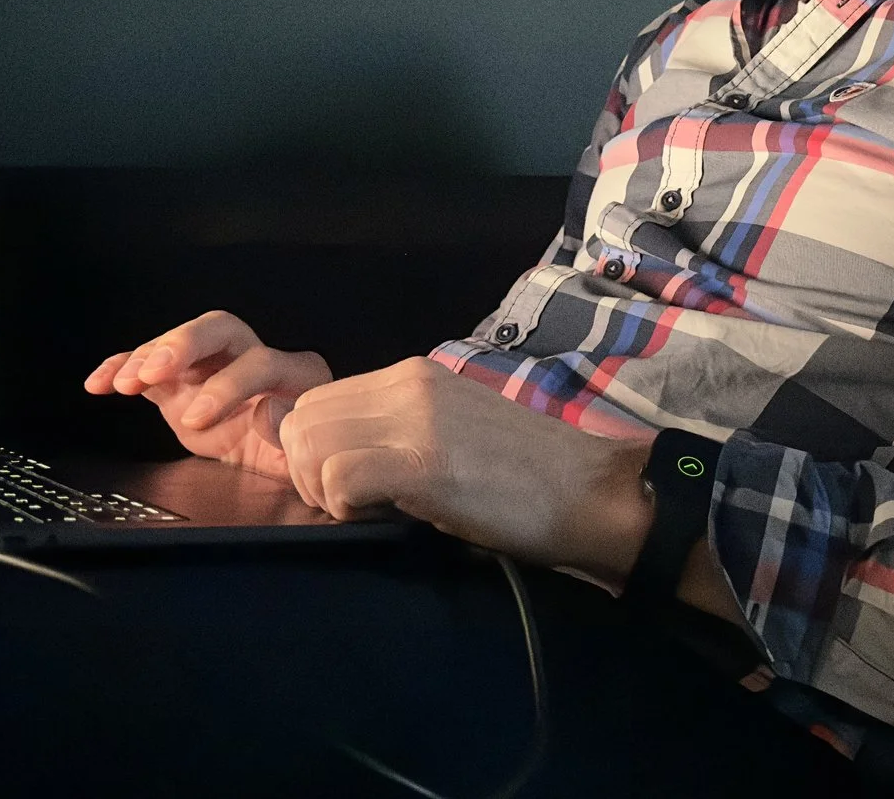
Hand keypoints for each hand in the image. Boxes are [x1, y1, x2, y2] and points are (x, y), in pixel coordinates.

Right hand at [82, 310, 330, 479]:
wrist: (279, 462)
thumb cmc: (298, 455)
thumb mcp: (305, 455)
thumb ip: (290, 434)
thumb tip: (266, 410)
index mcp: (295, 373)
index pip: (260, 363)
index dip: (227, 386)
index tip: (199, 418)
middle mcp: (251, 357)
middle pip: (219, 328)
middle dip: (183, 344)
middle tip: (154, 371)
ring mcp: (212, 366)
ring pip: (179, 343)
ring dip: (147, 357)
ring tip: (123, 383)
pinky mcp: (181, 383)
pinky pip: (150, 367)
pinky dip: (122, 369)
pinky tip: (99, 382)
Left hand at [279, 358, 653, 580]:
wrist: (592, 493)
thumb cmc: (527, 477)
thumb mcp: (451, 434)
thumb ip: (391, 431)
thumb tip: (312, 443)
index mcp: (414, 374)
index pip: (317, 400)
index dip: (316, 452)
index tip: (348, 489)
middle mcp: (408, 382)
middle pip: (302, 419)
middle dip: (308, 471)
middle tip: (349, 507)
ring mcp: (415, 418)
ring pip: (309, 444)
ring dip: (323, 491)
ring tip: (368, 513)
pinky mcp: (422, 461)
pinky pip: (338, 477)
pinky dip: (344, 508)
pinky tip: (383, 520)